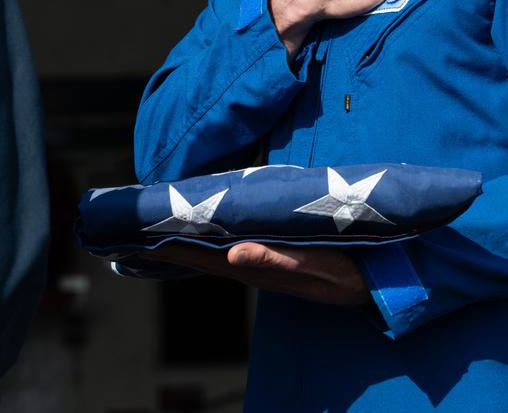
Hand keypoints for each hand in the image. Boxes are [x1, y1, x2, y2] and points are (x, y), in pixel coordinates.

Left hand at [144, 241, 368, 305]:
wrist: (383, 280)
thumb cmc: (351, 273)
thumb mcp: (320, 268)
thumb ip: (277, 261)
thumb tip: (234, 253)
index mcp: (256, 266)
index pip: (199, 255)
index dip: (166, 246)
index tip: (131, 236)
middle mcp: (252, 265)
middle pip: (197, 253)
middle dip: (163, 242)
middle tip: (124, 229)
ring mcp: (261, 262)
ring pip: (210, 250)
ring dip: (181, 240)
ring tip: (150, 228)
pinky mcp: (273, 254)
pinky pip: (228, 245)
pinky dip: (207, 238)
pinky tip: (199, 232)